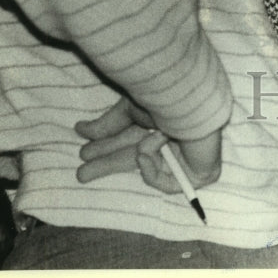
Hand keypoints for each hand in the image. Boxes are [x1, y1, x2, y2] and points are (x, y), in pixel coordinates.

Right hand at [76, 97, 221, 191]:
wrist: (188, 100)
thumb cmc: (164, 97)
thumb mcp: (129, 109)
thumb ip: (108, 125)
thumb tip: (81, 130)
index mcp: (159, 118)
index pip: (129, 137)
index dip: (106, 146)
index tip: (82, 153)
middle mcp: (172, 136)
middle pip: (133, 155)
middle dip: (107, 163)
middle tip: (80, 174)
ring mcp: (186, 156)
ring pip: (146, 167)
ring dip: (135, 158)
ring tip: (149, 137)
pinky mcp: (197, 173)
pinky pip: (165, 181)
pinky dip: (151, 167)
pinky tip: (147, 150)